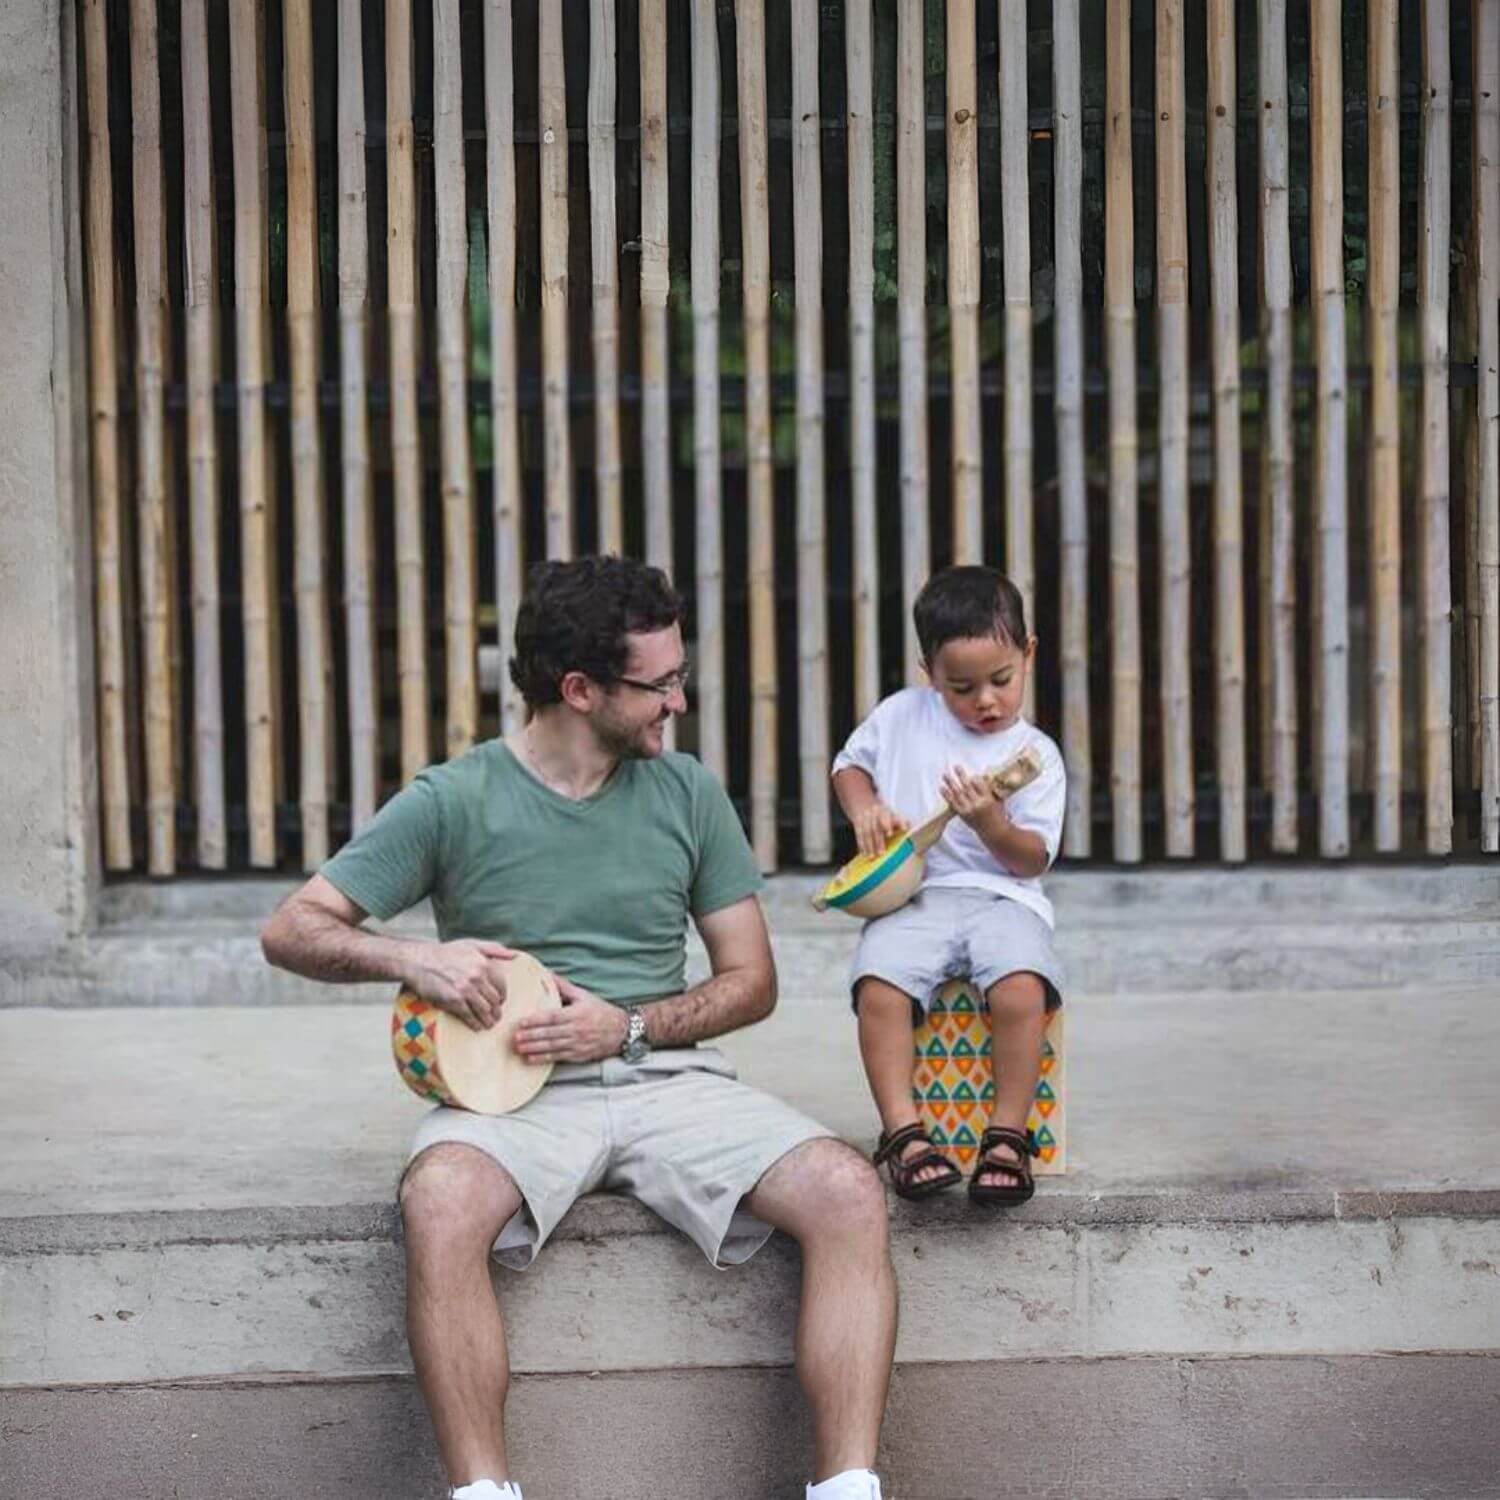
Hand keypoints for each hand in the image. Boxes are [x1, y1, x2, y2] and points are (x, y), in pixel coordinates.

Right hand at [403, 938, 517, 1031]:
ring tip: (489, 1024)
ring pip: (485, 1011)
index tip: (500, 1001)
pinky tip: (477, 1026)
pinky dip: (475, 1024)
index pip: (502, 985)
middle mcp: (477, 977)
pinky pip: (470, 1016)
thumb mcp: (472, 944)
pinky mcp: (454, 1001)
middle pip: (495, 1000)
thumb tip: (514, 955)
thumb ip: (494, 949)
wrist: (419, 960)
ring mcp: (466, 990)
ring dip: (489, 1020)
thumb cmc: (445, 952)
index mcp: (484, 964)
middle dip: (497, 1010)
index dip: (502, 996)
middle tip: (496, 1017)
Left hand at [513, 974, 630, 1063]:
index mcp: (577, 1013)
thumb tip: (547, 974)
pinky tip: (531, 1059)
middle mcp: (577, 1030)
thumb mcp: (583, 996)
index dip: (536, 1020)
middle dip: (531, 1036)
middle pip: (550, 1033)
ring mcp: (577, 1044)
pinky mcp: (578, 1056)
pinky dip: (543, 1059)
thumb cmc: (600, 1011)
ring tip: (519, 1048)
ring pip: (552, 1047)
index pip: (553, 1017)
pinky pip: (558, 1058)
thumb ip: (563, 987)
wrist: (621, 1031)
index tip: (521, 1022)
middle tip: (515, 1037)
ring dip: (534, 1048)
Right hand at [851, 800, 909, 859]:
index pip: (886, 816)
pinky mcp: (857, 822)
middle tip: (881, 853)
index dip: (887, 825)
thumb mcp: (893, 815)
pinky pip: (859, 834)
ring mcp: (865, 817)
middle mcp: (874, 813)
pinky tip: (863, 853)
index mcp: (885, 810)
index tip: (890, 834)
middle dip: (878, 841)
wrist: (866, 805)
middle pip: (875, 827)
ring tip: (872, 856)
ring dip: (869, 845)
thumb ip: (900, 822)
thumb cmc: (884, 815)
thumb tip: (907, 829)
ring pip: (866, 832)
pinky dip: (861, 845)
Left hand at [940, 766, 1006, 831]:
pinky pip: (953, 803)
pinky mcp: (962, 815)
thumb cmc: (998, 814)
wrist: (994, 831)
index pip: (979, 784)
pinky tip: (942, 788)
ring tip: (945, 774)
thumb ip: (990, 788)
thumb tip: (984, 775)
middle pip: (967, 787)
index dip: (974, 778)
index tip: (971, 774)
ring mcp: (969, 810)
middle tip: (955, 766)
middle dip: (961, 776)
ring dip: (950, 783)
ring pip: (958, 793)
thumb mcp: (998, 799)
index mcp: (988, 799)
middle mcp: (978, 804)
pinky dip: (946, 795)